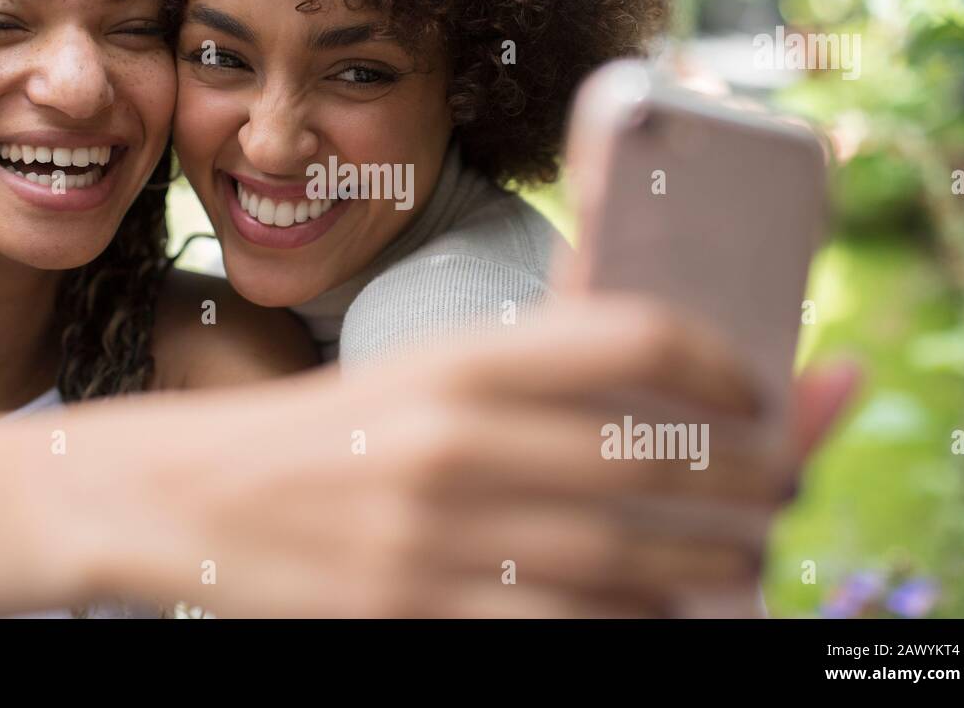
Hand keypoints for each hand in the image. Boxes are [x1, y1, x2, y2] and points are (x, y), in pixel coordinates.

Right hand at [105, 295, 830, 616]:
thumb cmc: (319, 431)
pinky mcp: (414, 613)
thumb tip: (652, 350)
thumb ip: (527, 358)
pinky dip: (636, 622)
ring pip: (629, 559)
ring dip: (711, 560)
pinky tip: (661, 610)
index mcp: (456, 357)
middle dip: (749, 475)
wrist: (185, 496)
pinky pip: (569, 628)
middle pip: (654, 457)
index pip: (631, 334)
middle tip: (778, 485)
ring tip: (742, 554)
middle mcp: (452, 437)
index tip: (758, 387)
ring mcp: (433, 535)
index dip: (722, 361)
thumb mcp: (416, 370)